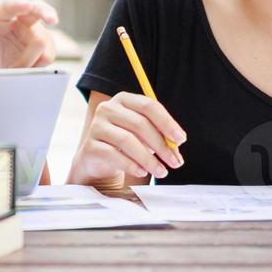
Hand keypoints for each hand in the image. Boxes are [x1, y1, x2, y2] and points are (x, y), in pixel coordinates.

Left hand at [0, 0, 59, 69]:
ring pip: (43, 38)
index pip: (9, 6)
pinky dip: (39, 63)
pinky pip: (48, 53)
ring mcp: (31, 33)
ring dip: (31, 56)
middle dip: (45, 11)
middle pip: (36, 8)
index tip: (26, 4)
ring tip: (14, 67)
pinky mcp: (42, 47)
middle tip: (52, 19)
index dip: (19, 4)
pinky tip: (26, 67)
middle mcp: (17, 21)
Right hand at [67, 92, 185, 185]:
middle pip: (139, 123)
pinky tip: (142, 172)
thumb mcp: (144, 136)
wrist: (98, 159)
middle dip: (161, 145)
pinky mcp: (90, 146)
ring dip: (148, 159)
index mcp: (124, 100)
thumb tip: (176, 145)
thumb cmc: (126, 144)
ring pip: (127, 140)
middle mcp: (108, 108)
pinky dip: (131, 165)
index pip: (148, 105)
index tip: (181, 139)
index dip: (167, 122)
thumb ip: (160, 137)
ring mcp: (96, 126)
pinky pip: (114, 155)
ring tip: (161, 171)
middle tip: (175, 162)